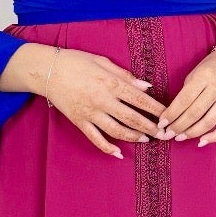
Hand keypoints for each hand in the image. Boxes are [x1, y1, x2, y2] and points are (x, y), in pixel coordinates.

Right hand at [15, 44, 166, 159]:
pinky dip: (107, 148)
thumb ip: (125, 75)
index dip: (156, 109)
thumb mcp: (102, 62)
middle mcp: (102, 100)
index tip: (168, 116)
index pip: (139, 99)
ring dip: (133, 137)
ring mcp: (91, 113)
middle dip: (150, 127)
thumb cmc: (76, 61)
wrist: (47, 70)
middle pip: (131, 117)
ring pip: (116, 130)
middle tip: (163, 134)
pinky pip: (95, 138)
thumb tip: (146, 86)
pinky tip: (118, 154)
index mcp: (110, 83)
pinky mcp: (80, 122)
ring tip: (146, 140)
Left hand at [154, 37, 215, 147]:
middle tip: (168, 134)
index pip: (184, 100)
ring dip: (192, 133)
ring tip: (180, 137)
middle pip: (195, 113)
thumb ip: (187, 91)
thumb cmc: (214, 66)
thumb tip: (173, 114)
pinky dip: (214, 137)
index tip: (161, 124)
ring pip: (209, 122)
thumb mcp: (197, 71)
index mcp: (204, 75)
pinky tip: (201, 141)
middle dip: (178, 126)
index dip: (171, 114)